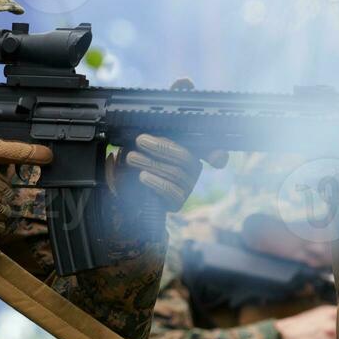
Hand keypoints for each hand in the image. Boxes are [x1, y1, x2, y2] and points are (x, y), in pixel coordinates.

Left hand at [109, 133, 227, 212]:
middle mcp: (194, 168)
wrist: (122, 186)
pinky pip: (171, 191)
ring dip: (151, 163)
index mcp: (190, 149)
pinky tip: (142, 176)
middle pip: (185, 158)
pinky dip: (155, 182)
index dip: (216, 152)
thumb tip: (159, 136)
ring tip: (132, 158)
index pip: (210, 148)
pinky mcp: (178, 202)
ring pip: (175, 173)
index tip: (214, 155)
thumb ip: (154, 137)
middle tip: (140, 141)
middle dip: (161, 148)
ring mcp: (188, 186)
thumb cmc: (135, 158)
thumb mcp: (143, 143)